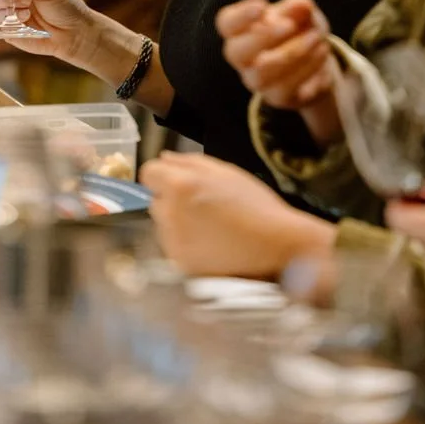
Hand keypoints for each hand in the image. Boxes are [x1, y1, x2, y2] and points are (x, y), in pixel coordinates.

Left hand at [139, 151, 332, 277]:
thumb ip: (191, 161)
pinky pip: (173, 248)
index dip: (162, 176)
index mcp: (181, 185)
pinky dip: (186, 245)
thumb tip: (165, 158)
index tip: (177, 183)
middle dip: (172, 201)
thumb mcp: (227, 172)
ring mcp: (173, 242)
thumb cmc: (255, 205)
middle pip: (156, 200)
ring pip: (163, 226)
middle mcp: (171, 213)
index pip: (149, 173)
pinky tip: (210, 245)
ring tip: (209, 228)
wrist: (276, 247)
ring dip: (177, 223)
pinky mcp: (180, 265)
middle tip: (201, 207)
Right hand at [216, 0, 340, 143]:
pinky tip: (322, 54)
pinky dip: (307, 69)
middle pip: (236, 52)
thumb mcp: (301, 11)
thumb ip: (298, 6)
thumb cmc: (300, 27)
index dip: (241, 16)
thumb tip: (301, 4)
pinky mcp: (278, 98)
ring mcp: (258, 81)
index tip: (263, 5)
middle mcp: (243, 58)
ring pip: (262, 74)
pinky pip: (287, 89)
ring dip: (292, 54)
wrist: (317, 58)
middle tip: (289, 24)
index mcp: (240, 30)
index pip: (227, 23)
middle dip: (263, 36)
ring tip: (316, 38)